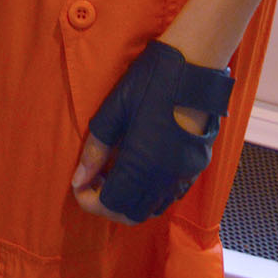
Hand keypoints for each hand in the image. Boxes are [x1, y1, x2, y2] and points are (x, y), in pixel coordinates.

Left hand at [71, 39, 232, 225]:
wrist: (195, 64)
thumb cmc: (152, 80)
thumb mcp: (116, 107)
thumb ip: (96, 147)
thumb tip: (79, 177)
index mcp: (141, 164)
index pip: (110, 204)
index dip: (89, 200)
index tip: (79, 184)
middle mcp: (164, 178)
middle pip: (131, 214)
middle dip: (108, 204)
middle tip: (95, 179)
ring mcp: (184, 175)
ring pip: (152, 209)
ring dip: (130, 202)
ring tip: (117, 175)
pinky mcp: (197, 168)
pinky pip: (170, 196)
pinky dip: (151, 195)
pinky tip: (141, 171)